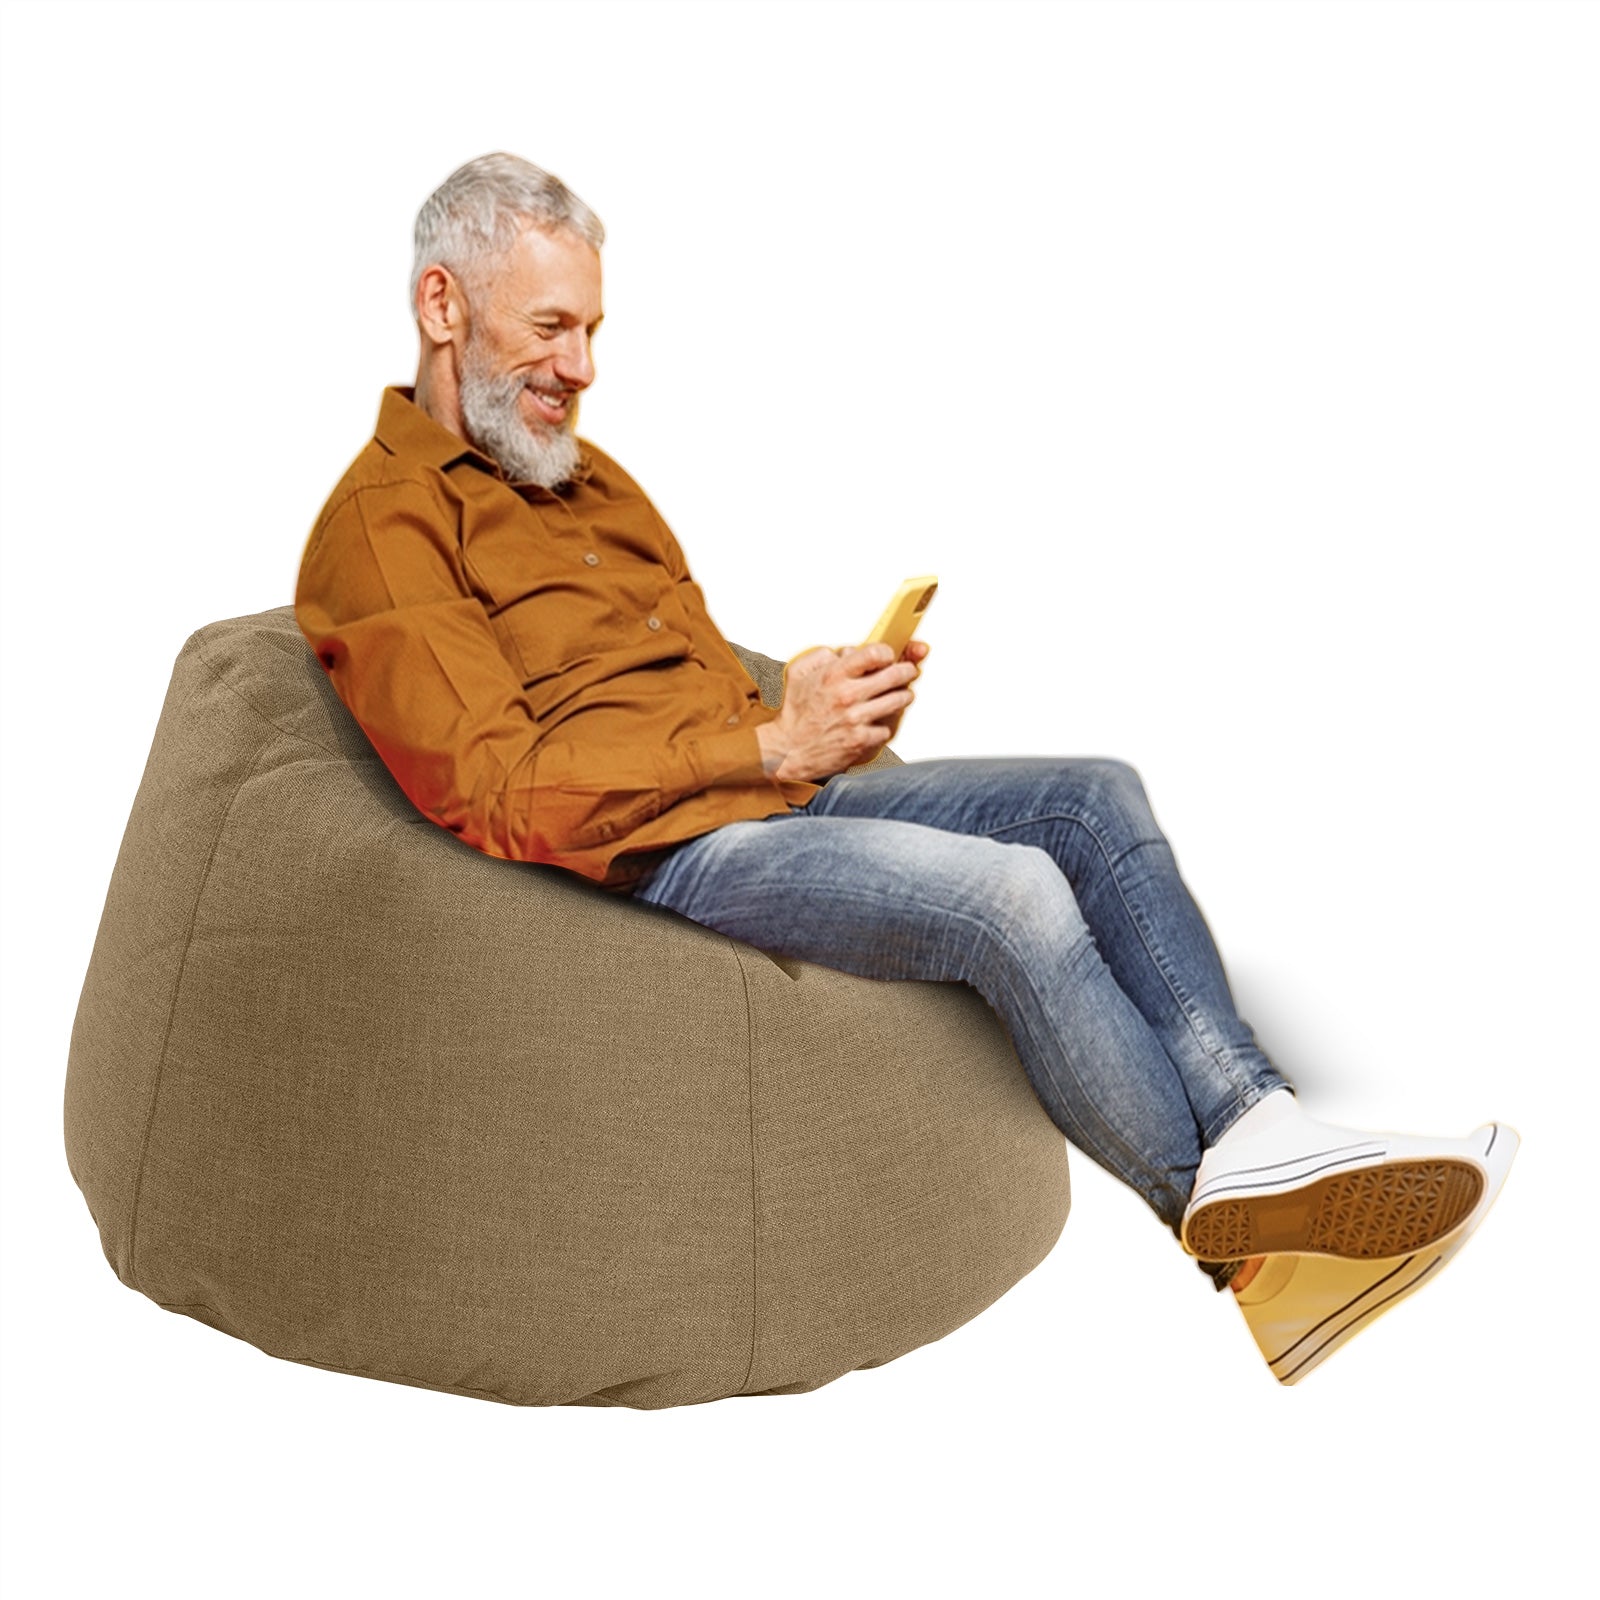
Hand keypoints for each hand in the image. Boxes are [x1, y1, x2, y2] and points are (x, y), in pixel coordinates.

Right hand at [756, 640, 926, 781]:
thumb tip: (845, 652)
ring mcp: (855, 720)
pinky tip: (877, 722)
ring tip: (902, 695)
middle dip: (907, 671)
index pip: (874, 654)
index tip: (889, 655)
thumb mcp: (798, 673)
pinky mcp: (861, 741)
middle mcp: (847, 696)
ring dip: (903, 696)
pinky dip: (884, 726)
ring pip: (898, 701)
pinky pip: (886, 729)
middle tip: (909, 671)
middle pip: (895, 675)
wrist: (787, 750)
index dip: (887, 652)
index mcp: (833, 676)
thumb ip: (821, 656)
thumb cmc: (794, 714)